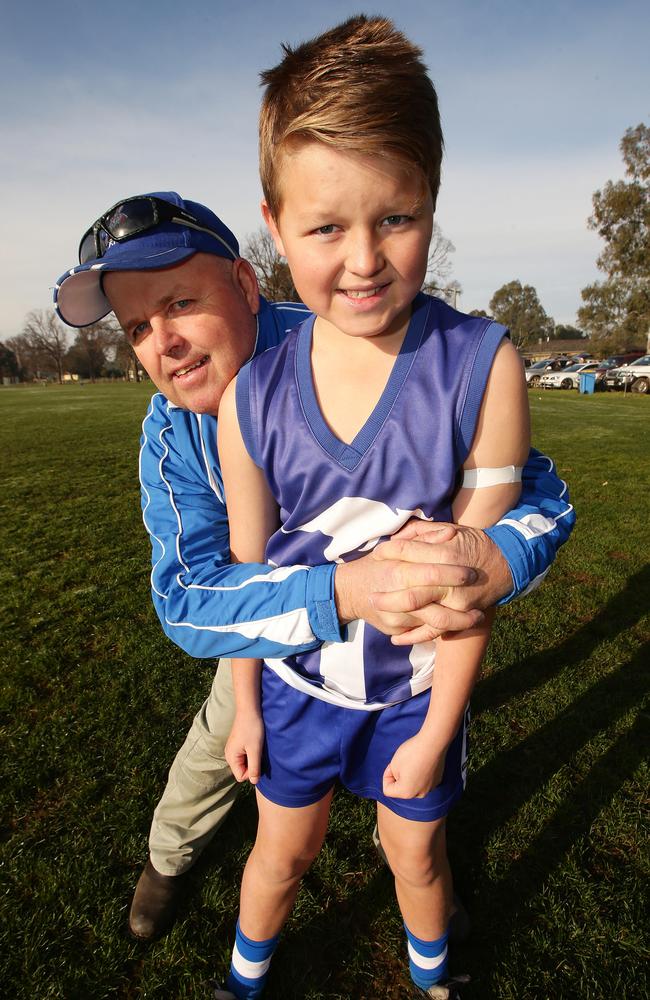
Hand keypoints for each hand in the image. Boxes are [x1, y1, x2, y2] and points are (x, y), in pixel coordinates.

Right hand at [225, 711, 263, 784]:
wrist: (249, 710)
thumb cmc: (252, 729)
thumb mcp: (255, 750)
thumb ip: (254, 767)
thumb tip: (254, 782)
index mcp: (231, 757)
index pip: (241, 776)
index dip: (251, 772)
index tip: (257, 759)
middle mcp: (229, 755)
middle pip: (242, 770)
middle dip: (252, 765)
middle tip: (258, 752)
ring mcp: (233, 749)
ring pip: (244, 763)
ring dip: (252, 758)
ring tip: (257, 747)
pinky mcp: (237, 744)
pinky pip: (244, 755)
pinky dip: (251, 752)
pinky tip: (255, 743)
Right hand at [335, 524, 483, 638]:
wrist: (349, 591)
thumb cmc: (377, 564)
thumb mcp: (396, 546)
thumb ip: (423, 538)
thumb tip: (450, 533)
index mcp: (399, 572)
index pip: (432, 574)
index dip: (454, 575)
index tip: (471, 574)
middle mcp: (398, 597)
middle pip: (436, 608)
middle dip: (461, 609)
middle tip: (481, 606)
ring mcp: (396, 618)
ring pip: (433, 626)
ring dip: (458, 624)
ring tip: (476, 617)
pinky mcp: (395, 630)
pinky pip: (422, 633)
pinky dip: (442, 630)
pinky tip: (458, 625)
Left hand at [371, 521, 512, 644]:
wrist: (505, 563)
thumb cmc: (472, 543)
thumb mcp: (449, 529)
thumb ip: (422, 532)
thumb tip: (396, 538)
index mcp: (444, 553)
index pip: (407, 552)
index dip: (389, 552)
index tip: (376, 555)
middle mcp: (449, 579)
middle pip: (411, 591)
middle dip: (387, 595)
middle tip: (370, 596)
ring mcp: (456, 600)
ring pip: (421, 613)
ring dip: (397, 616)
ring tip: (378, 613)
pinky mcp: (461, 614)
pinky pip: (435, 630)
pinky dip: (414, 636)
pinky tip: (396, 638)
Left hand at [382, 734, 446, 798]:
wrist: (432, 743)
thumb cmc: (411, 753)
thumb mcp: (393, 764)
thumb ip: (393, 776)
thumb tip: (401, 778)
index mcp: (406, 793)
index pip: (388, 789)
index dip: (387, 776)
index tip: (392, 764)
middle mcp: (419, 794)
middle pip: (402, 789)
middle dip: (399, 777)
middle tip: (401, 763)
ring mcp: (430, 788)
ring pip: (413, 785)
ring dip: (410, 776)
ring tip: (412, 762)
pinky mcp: (437, 781)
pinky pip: (423, 780)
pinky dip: (420, 774)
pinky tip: (422, 762)